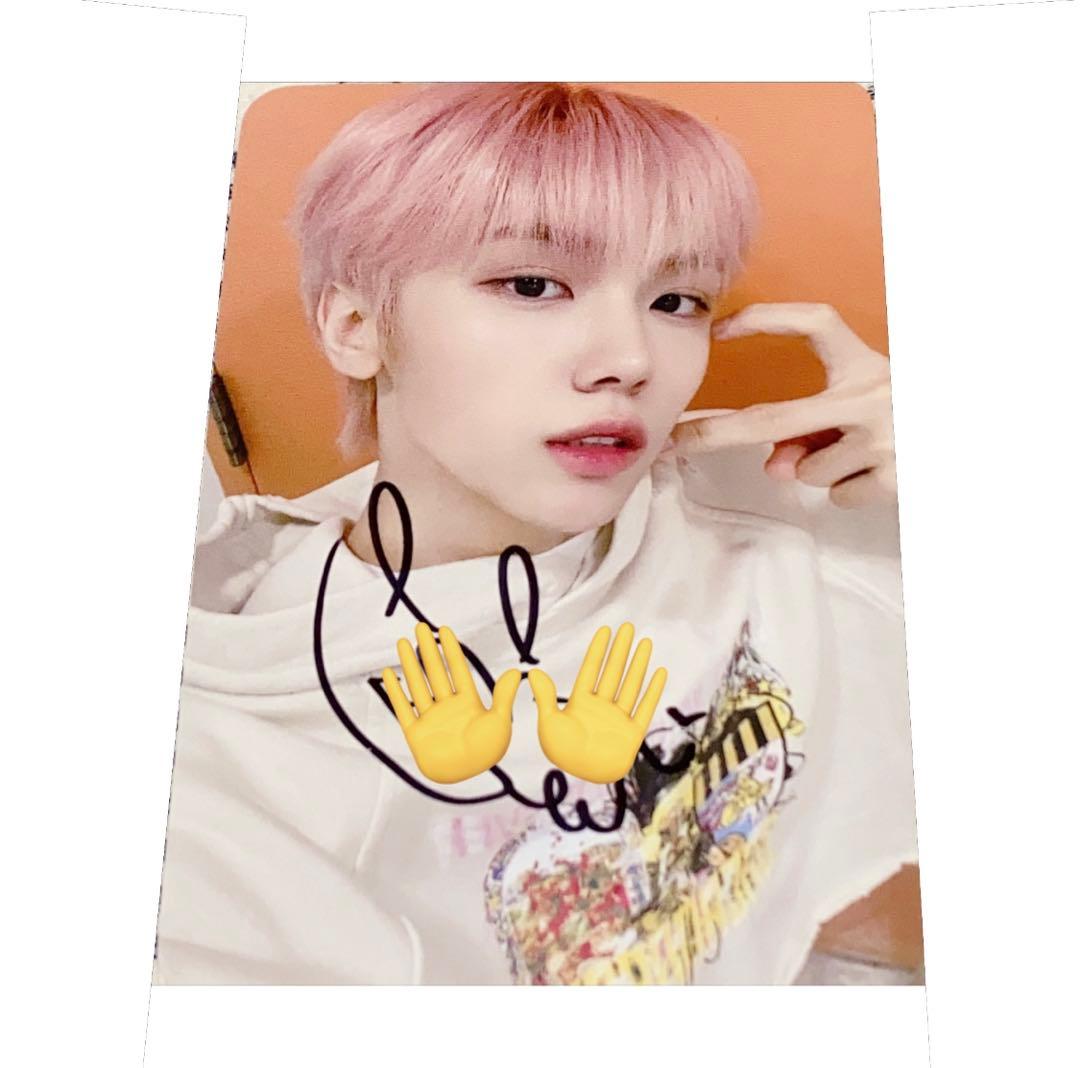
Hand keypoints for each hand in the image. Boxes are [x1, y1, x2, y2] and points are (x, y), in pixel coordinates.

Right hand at [383, 622, 521, 783]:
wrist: (466, 776)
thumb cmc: (486, 752)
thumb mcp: (500, 721)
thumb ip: (503, 696)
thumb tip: (516, 671)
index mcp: (468, 702)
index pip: (457, 669)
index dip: (450, 649)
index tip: (444, 629)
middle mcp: (447, 706)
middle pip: (435, 672)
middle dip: (428, 649)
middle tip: (420, 626)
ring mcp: (430, 718)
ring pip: (417, 684)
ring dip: (409, 664)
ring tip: (402, 642)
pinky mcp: (415, 733)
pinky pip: (403, 708)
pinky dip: (395, 691)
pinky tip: (388, 673)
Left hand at [528, 623, 666, 784]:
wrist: (583, 778)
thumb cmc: (563, 753)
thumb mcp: (549, 723)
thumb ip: (545, 697)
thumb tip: (532, 672)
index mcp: (581, 702)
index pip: (592, 670)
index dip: (599, 650)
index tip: (605, 630)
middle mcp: (602, 706)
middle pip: (614, 672)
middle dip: (621, 649)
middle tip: (628, 627)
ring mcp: (618, 718)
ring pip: (631, 685)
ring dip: (638, 664)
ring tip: (645, 642)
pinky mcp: (633, 733)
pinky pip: (645, 708)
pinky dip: (653, 691)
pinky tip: (659, 672)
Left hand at [671, 302, 896, 508]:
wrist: (977, 443)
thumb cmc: (907, 419)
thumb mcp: (865, 407)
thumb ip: (814, 427)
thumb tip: (775, 465)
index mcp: (865, 362)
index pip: (814, 322)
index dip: (767, 319)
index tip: (722, 327)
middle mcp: (871, 393)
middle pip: (772, 419)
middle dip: (716, 434)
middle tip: (677, 442)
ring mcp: (881, 437)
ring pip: (805, 471)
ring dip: (818, 470)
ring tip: (860, 455)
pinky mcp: (895, 477)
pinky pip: (837, 495)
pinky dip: (848, 491)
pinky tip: (877, 475)